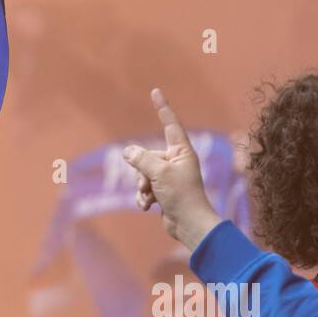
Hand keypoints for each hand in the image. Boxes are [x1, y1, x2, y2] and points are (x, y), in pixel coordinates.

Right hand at [123, 89, 221, 250]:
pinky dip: (143, 197)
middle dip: (141, 172)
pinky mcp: (164, 191)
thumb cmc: (181, 196)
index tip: (156, 92)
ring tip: (149, 197)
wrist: (189, 225)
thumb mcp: (158, 173)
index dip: (162, 107)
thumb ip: (141, 159)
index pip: (170, 124)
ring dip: (141, 187)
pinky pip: (145, 188)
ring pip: (143, 173)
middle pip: (147, 156)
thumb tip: (128, 151)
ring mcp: (169, 177)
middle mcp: (176, 161)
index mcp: (181, 151)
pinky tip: (148, 207)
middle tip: (148, 185)